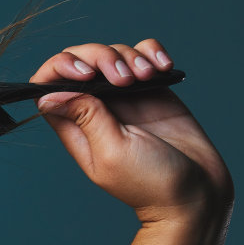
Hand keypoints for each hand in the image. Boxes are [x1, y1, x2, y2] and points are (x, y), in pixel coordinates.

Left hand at [31, 40, 233, 223]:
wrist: (196, 191)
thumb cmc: (151, 181)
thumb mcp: (113, 151)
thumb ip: (86, 118)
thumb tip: (47, 96)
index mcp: (76, 127)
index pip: (48, 86)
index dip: (59, 69)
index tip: (85, 73)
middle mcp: (95, 108)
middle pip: (80, 61)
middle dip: (100, 56)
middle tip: (124, 77)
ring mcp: (124, 96)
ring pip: (114, 53)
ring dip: (130, 56)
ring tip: (148, 77)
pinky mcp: (153, 89)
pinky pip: (144, 55)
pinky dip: (152, 53)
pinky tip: (163, 67)